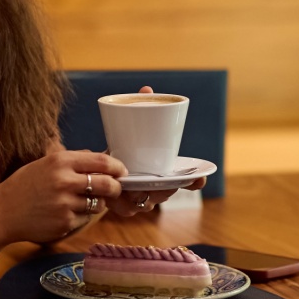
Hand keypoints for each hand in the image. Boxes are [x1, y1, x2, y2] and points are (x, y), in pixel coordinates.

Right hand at [0, 149, 127, 243]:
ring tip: (82, 201)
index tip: (121, 171)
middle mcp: (64, 182)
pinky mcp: (65, 223)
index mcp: (60, 162)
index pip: (101, 161)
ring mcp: (65, 204)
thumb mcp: (45, 163)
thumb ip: (74, 160)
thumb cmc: (25, 185)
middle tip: (115, 188)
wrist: (2, 212)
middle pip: (107, 184)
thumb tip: (102, 158)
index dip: (117, 166)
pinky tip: (65, 212)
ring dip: (97, 203)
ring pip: (98, 204)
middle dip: (116, 187)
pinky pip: (85, 219)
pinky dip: (81, 216)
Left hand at [90, 84, 204, 216]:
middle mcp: (157, 190)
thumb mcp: (131, 129)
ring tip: (137, 188)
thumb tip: (147, 89)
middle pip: (168, 193)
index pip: (187, 180)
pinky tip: (118, 198)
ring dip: (145, 197)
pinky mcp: (122, 207)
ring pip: (149, 203)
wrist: (97, 169)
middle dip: (166, 189)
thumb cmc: (121, 148)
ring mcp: (141, 201)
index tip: (201, 178)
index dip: (197, 180)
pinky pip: (127, 209)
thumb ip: (141, 111)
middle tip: (161, 181)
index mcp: (165, 173)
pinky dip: (123, 204)